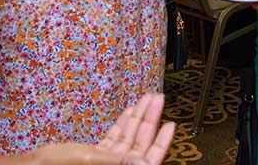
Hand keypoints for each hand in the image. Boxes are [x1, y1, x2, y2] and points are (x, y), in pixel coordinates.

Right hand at [20, 94, 173, 164]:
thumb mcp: (87, 159)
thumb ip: (116, 159)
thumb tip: (145, 163)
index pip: (146, 159)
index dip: (160, 143)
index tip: (170, 124)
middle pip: (137, 146)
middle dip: (148, 121)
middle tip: (157, 99)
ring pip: (126, 141)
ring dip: (136, 119)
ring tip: (146, 99)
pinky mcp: (93, 158)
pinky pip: (112, 141)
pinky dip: (120, 125)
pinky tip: (128, 111)